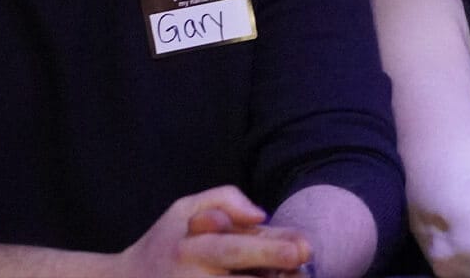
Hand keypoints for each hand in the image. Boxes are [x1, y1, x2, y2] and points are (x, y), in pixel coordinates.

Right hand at [117, 185, 313, 276]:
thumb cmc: (164, 243)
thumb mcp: (184, 209)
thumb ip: (224, 199)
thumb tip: (260, 214)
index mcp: (191, 248)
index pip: (236, 247)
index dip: (273, 248)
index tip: (305, 247)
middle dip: (275, 270)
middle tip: (304, 263)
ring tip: (297, 277)